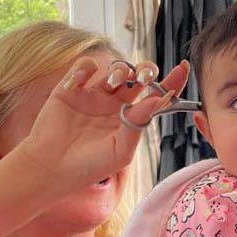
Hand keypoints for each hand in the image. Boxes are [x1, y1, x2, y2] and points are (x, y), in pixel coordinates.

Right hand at [17, 58, 189, 190]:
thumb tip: (158, 100)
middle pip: (139, 76)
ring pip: (115, 68)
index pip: (157, 95)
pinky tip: (80, 82)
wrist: (52, 169)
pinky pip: (83, 67)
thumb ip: (138, 124)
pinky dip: (85, 68)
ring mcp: (94, 94)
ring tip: (114, 81)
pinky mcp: (71, 88)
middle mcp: (116, 103)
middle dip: (146, 70)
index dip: (172, 80)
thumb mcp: (120, 150)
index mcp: (133, 117)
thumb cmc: (89, 166)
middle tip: (144, 77)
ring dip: (120, 69)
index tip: (184, 66)